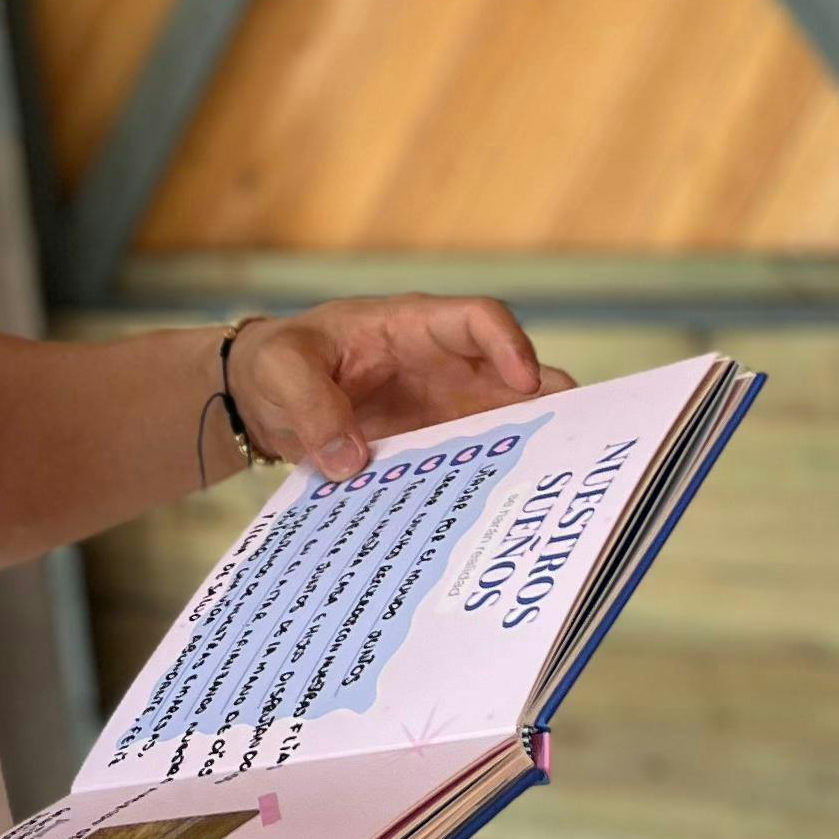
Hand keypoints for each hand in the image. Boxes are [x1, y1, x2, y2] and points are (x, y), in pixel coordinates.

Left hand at [228, 296, 569, 483]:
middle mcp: (441, 366)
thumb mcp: (280, 371)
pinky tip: (500, 517)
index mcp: (412, 326)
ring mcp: (442, 409)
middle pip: (514, 377)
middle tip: (578, 444)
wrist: (260, 397)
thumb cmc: (274, 362)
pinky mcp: (431, 447)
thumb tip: (352, 462)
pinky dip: (488, 484)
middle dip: (550, 405)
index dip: (508, 345)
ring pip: (505, 424)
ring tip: (553, 489)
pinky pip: (471, 463)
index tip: (523, 382)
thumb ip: (312, 406)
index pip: (478, 320)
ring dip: (530, 450)